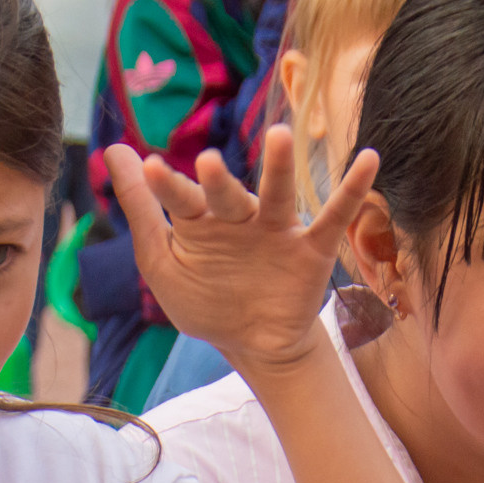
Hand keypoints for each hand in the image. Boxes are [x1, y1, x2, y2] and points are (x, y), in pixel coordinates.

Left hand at [104, 127, 369, 378]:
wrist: (253, 345)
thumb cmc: (205, 299)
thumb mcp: (162, 261)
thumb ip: (141, 208)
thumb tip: (115, 148)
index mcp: (200, 222)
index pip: (180, 199)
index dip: (165, 187)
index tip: (147, 168)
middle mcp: (238, 218)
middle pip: (227, 194)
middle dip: (218, 180)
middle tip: (206, 163)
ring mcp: (276, 231)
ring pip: (277, 195)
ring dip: (279, 168)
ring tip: (280, 136)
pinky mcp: (311, 250)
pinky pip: (335, 217)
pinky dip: (352, 190)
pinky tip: (369, 159)